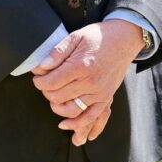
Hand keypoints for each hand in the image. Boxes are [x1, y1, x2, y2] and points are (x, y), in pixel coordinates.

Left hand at [31, 20, 143, 145]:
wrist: (124, 39)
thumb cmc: (99, 36)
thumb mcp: (76, 36)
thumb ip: (57, 52)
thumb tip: (41, 66)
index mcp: (81, 66)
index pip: (52, 82)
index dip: (39, 81)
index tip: (37, 77)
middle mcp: (90, 82)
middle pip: (58, 97)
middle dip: (46, 92)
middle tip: (44, 84)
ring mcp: (99, 93)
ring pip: (72, 111)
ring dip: (57, 108)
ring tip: (53, 99)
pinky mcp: (106, 98)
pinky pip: (91, 118)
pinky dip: (78, 125)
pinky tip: (66, 125)